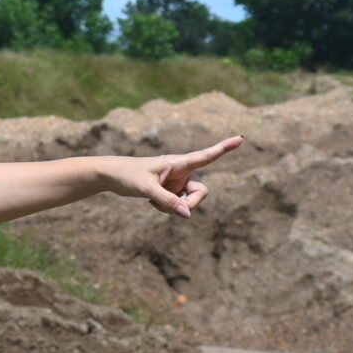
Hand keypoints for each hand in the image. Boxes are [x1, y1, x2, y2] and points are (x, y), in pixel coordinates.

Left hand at [97, 136, 240, 217]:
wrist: (111, 176)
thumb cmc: (128, 176)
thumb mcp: (147, 190)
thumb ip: (168, 202)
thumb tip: (188, 214)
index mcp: (179, 162)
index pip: (207, 155)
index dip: (224, 148)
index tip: (241, 138)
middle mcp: (182, 171)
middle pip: (201, 192)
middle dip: (190, 204)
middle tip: (175, 210)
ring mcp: (177, 182)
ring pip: (189, 202)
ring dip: (175, 208)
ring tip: (154, 202)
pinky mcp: (170, 191)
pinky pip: (179, 206)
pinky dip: (169, 209)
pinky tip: (152, 202)